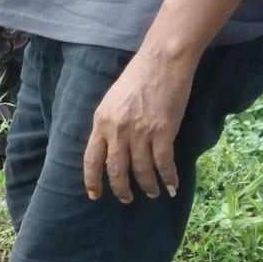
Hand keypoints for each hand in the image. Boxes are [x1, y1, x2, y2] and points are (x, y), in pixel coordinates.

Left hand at [83, 52, 194, 202]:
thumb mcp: (111, 103)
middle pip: (115, 170)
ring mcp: (140, 132)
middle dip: (120, 189)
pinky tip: (171, 187)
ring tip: (151, 193)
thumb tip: (108, 149)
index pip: (91, 160)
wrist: (162, 62)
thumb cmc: (137, 79)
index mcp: (101, 123)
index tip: (94, 194)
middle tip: (126, 199)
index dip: (92, 180)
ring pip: (140, 169)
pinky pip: (163, 162)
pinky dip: (168, 177)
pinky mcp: (163, 131)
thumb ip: (108, 126)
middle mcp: (117, 131)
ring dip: (146, 185)